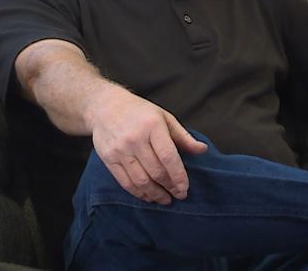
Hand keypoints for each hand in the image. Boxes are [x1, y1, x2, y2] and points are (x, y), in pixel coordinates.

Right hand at [86, 85, 207, 203]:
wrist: (105, 106)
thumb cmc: (140, 112)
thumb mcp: (164, 118)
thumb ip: (183, 136)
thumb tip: (203, 150)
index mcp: (152, 126)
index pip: (168, 157)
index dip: (178, 176)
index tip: (185, 188)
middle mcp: (135, 139)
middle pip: (155, 171)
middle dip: (169, 187)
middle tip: (179, 195)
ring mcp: (120, 150)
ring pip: (140, 180)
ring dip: (155, 194)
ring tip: (165, 199)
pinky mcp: (108, 158)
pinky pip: (125, 182)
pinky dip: (138, 193)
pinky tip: (148, 196)